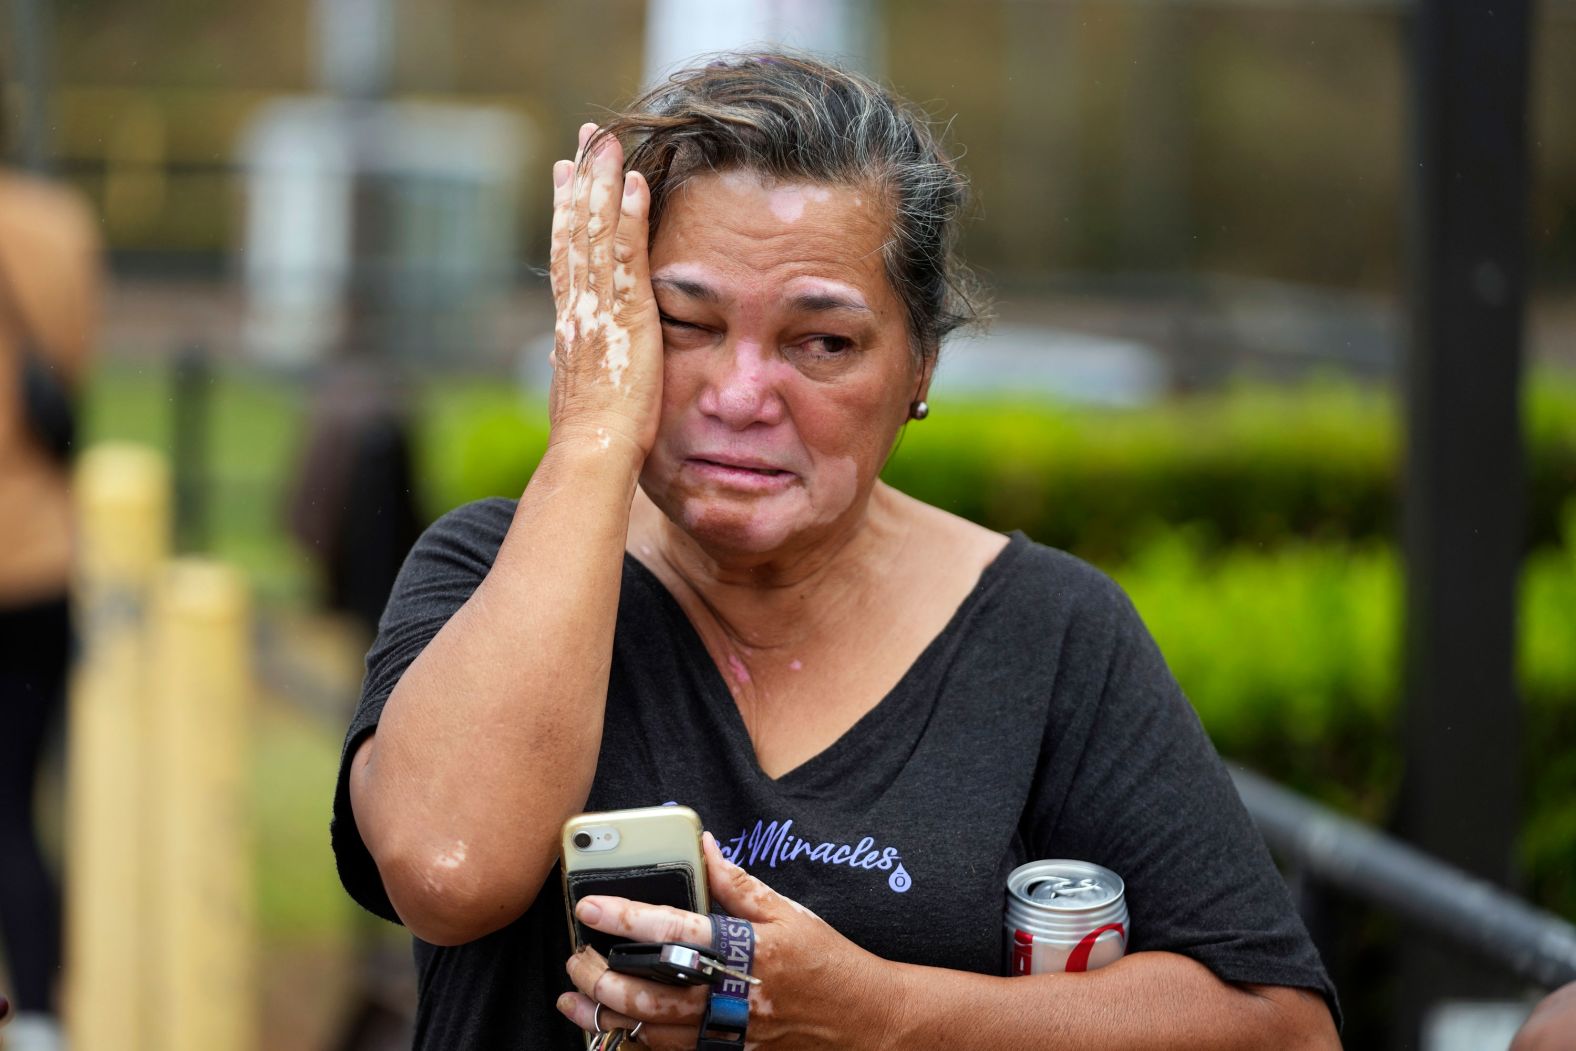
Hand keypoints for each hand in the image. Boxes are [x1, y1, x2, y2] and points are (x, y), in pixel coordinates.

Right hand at [547, 123, 663, 459]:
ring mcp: (599, 309)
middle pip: (575, 231)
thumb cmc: (593, 444)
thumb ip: (589, 371)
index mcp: (571, 328)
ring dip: (603, 183)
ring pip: (595, 233)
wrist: (590, 453)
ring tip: (609, 141)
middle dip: (581, 181)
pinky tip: (636, 184)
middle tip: (586, 137)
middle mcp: (578, 310)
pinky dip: (629, 218)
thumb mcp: (586, 397)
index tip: (567, 176)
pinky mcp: (625, 315)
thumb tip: (583, 369)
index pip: (567, 258)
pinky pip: (626, 256)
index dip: (567, 215)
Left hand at [560, 832, 900, 1048]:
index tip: (590, 905)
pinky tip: (612, 1032)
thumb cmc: (828, 962)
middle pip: (653, 990)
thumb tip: (704, 846)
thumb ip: (740, 884)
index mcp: (749, 950)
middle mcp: (736, 996)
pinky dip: (636, 1045)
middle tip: (575, 958)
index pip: (677, 930)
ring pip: (654, 1031)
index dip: (628, 916)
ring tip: (573, 1001)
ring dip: (606, 1017)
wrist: (866, 1020)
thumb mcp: (789, 914)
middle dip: (603, 977)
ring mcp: (732, 1034)